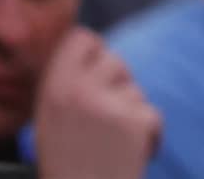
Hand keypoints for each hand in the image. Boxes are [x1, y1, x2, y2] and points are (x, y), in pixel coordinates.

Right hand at [33, 29, 161, 178]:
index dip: (93, 51)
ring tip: (111, 146)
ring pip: (135, 90)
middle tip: (106, 120)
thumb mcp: (50, 123)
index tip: (94, 71)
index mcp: (53, 89)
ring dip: (131, 113)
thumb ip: (68, 87)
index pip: (81, 37)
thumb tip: (95, 52)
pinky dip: (149, 135)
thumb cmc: (67, 168)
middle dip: (118, 85)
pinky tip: (130, 156)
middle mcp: (78, 91)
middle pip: (115, 60)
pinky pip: (153, 114)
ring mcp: (108, 105)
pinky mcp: (136, 121)